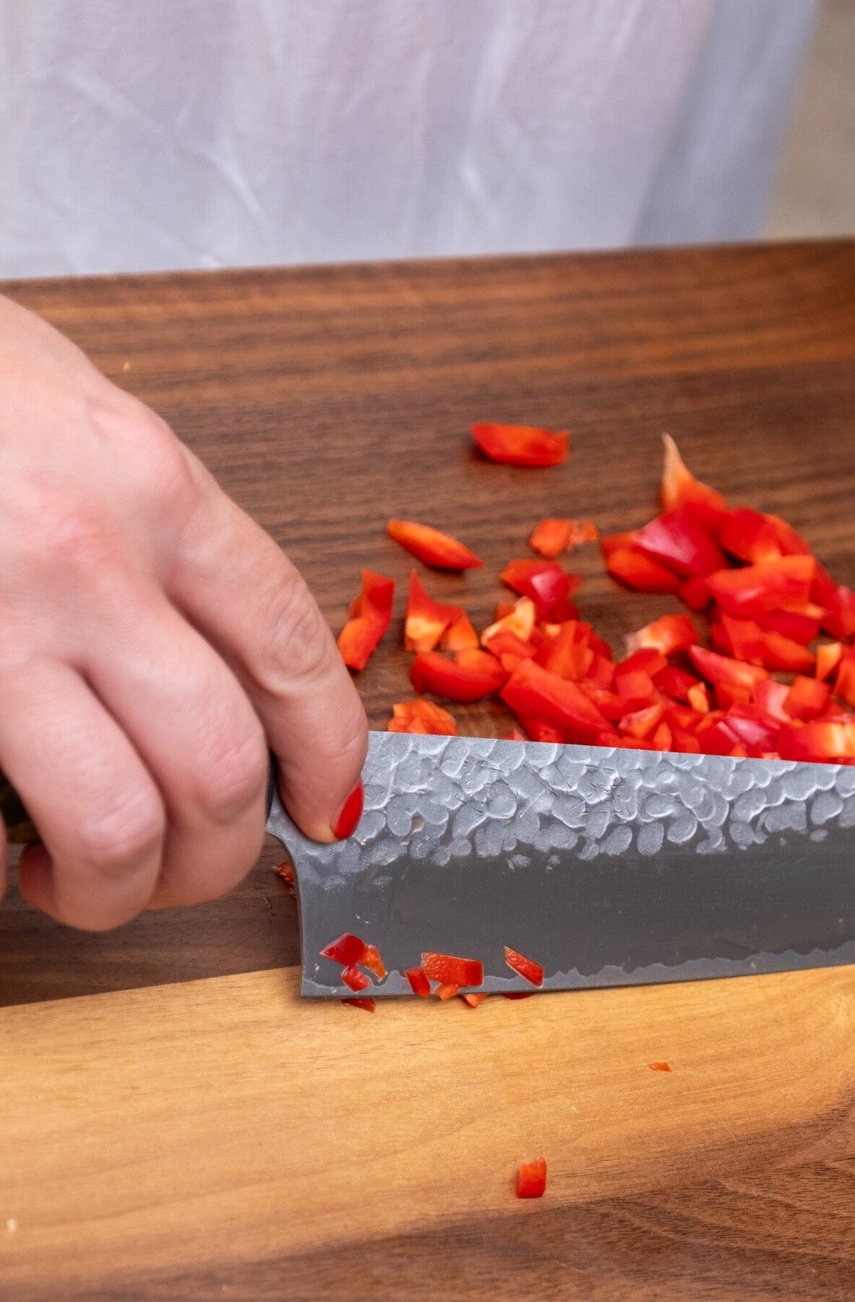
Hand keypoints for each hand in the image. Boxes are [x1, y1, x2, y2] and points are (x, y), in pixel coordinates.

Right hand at [0, 295, 367, 928]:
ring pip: (114, 823)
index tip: (323, 808)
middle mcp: (88, 561)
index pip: (295, 657)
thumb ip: (161, 531)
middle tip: (186, 869)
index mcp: (156, 490)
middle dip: (217, 856)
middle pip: (220, 767)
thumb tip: (221, 656)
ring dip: (115, 888)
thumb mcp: (80, 413)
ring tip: (81, 883)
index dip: (328, 757)